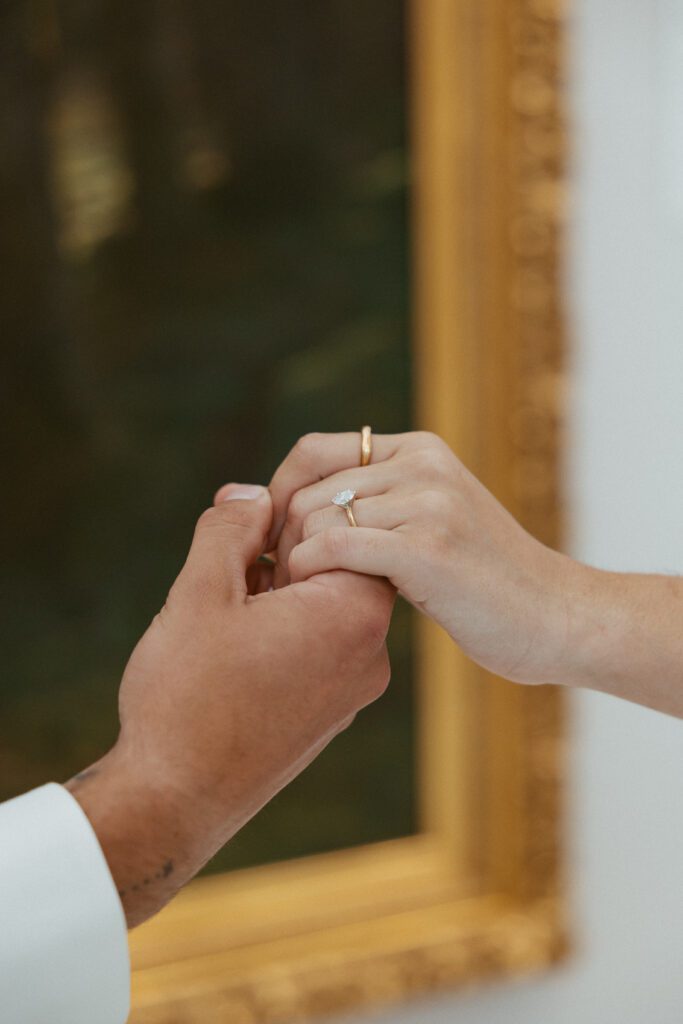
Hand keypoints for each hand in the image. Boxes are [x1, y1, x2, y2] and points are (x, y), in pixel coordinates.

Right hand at [67, 485, 393, 926]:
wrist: (176, 801)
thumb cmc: (188, 696)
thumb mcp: (200, 592)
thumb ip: (231, 528)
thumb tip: (252, 492)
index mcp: (354, 613)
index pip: (343, 527)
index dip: (287, 520)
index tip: (243, 541)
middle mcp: (371, 652)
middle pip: (336, 565)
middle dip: (279, 556)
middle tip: (228, 576)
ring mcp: (354, 688)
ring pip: (321, 606)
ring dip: (274, 594)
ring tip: (224, 619)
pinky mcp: (332, 713)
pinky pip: (317, 647)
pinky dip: (279, 632)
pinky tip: (233, 650)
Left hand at [264, 431, 581, 685]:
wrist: (559, 618)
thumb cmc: (487, 582)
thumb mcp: (434, 521)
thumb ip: (380, 503)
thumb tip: (291, 507)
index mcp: (421, 449)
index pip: (313, 450)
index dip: (278, 493)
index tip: (273, 542)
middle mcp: (423, 464)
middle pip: (307, 488)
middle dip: (282, 539)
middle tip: (285, 584)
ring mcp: (428, 503)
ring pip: (315, 518)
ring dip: (296, 564)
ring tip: (304, 599)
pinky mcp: (428, 549)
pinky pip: (336, 547)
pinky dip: (312, 574)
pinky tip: (321, 602)